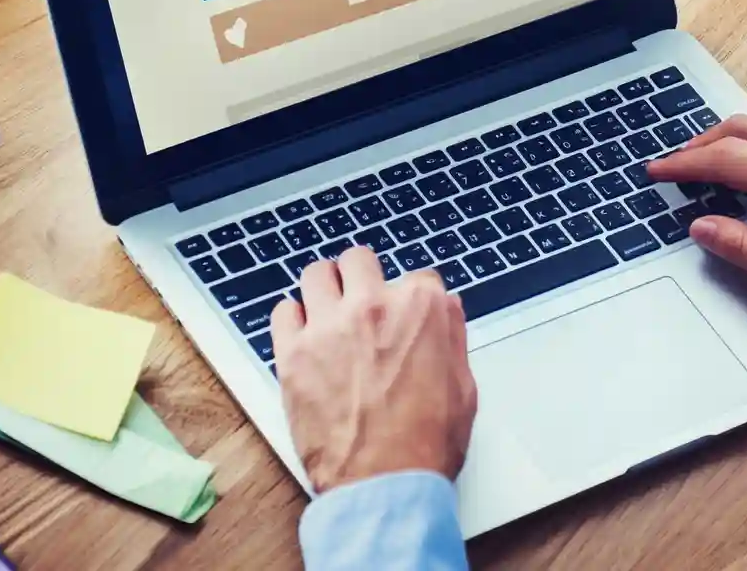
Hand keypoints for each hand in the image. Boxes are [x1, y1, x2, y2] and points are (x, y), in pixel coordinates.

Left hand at [270, 247, 477, 491]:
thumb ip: (453, 336)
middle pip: (359, 260)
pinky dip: (293, 318)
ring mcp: (328, 327)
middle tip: (362, 301)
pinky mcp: (293, 354)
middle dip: (363, 278)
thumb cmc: (426, 444)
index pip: (417, 276)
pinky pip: (282, 311)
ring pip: (316, 273)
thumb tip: (447, 308)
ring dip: (326, 288)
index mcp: (420, 308)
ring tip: (329, 310)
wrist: (384, 485)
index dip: (412, 298)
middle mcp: (372, 306)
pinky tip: (304, 334)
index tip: (405, 315)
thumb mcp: (464, 386)